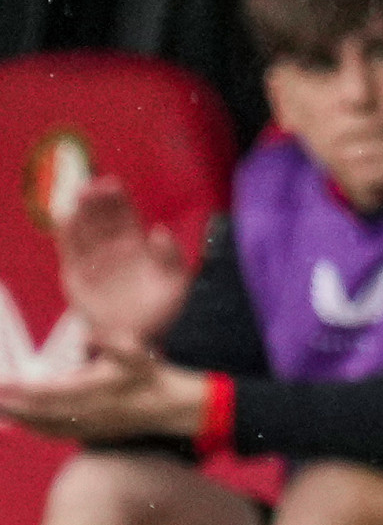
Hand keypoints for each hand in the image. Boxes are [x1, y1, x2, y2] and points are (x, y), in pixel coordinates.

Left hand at [0, 343, 208, 444]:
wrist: (170, 407)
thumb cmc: (151, 376)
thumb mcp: (135, 352)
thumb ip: (109, 342)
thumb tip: (88, 335)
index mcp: (90, 391)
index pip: (44, 393)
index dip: (18, 390)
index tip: (0, 383)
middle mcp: (83, 413)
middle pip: (36, 412)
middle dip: (10, 405)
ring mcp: (84, 426)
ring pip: (42, 426)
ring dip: (19, 418)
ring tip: (1, 409)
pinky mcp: (88, 434)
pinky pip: (53, 434)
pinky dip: (34, 428)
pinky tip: (25, 423)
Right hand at [56, 182, 193, 354]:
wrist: (138, 340)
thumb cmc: (161, 311)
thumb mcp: (176, 282)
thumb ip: (171, 256)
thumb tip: (159, 230)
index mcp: (138, 247)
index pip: (125, 216)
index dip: (118, 200)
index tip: (111, 183)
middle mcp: (114, 251)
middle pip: (103, 219)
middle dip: (97, 201)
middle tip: (92, 185)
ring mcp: (95, 264)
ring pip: (85, 232)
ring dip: (80, 213)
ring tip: (77, 195)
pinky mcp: (77, 279)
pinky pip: (70, 254)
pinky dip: (66, 237)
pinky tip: (64, 219)